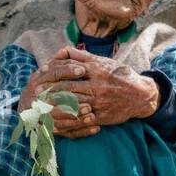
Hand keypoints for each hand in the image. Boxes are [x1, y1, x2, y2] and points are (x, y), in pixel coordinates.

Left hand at [26, 47, 159, 137]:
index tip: (40, 77)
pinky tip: (55, 125)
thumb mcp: (102, 62)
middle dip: (50, 92)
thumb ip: (82, 56)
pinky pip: (81, 121)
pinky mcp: (101, 116)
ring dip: (55, 108)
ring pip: (73, 105)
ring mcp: (99, 102)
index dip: (53, 74)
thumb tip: (62, 50)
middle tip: (35, 94)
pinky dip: (67, 123)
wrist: (140, 95)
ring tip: (40, 109)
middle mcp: (97, 85)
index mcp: (96, 70)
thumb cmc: (118, 75)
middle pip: (68, 89)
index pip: (70, 70)